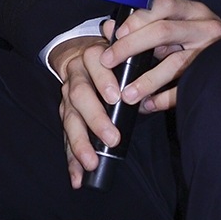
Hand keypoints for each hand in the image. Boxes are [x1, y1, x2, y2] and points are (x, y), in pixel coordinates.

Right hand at [48, 31, 121, 188]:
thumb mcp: (122, 50)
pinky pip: (66, 138)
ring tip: (91, 162)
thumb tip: (155, 42)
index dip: (103, 80)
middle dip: (95, 119)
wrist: (79, 56)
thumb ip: (134, 48)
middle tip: (112, 138)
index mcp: (92, 57)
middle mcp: (76, 76)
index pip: (95, 64)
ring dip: (80, 143)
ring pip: (70, 120)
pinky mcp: (65, 115)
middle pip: (80, 96)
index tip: (116, 97)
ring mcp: (67, 97)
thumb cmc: (112, 59)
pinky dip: (71, 159)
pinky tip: (77, 177)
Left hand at [99, 0, 220, 114]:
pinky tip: (148, 105)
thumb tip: (109, 28)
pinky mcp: (213, 75)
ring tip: (127, 94)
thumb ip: (145, 27)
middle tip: (108, 62)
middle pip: (163, 31)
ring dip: (147, 80)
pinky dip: (164, 99)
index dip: (138, 18)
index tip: (117, 33)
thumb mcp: (176, 27)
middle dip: (131, 47)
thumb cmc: (201, 40)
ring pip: (175, 63)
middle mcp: (204, 27)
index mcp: (192, 10)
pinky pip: (186, 88)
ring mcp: (210, 52)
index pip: (163, 5)